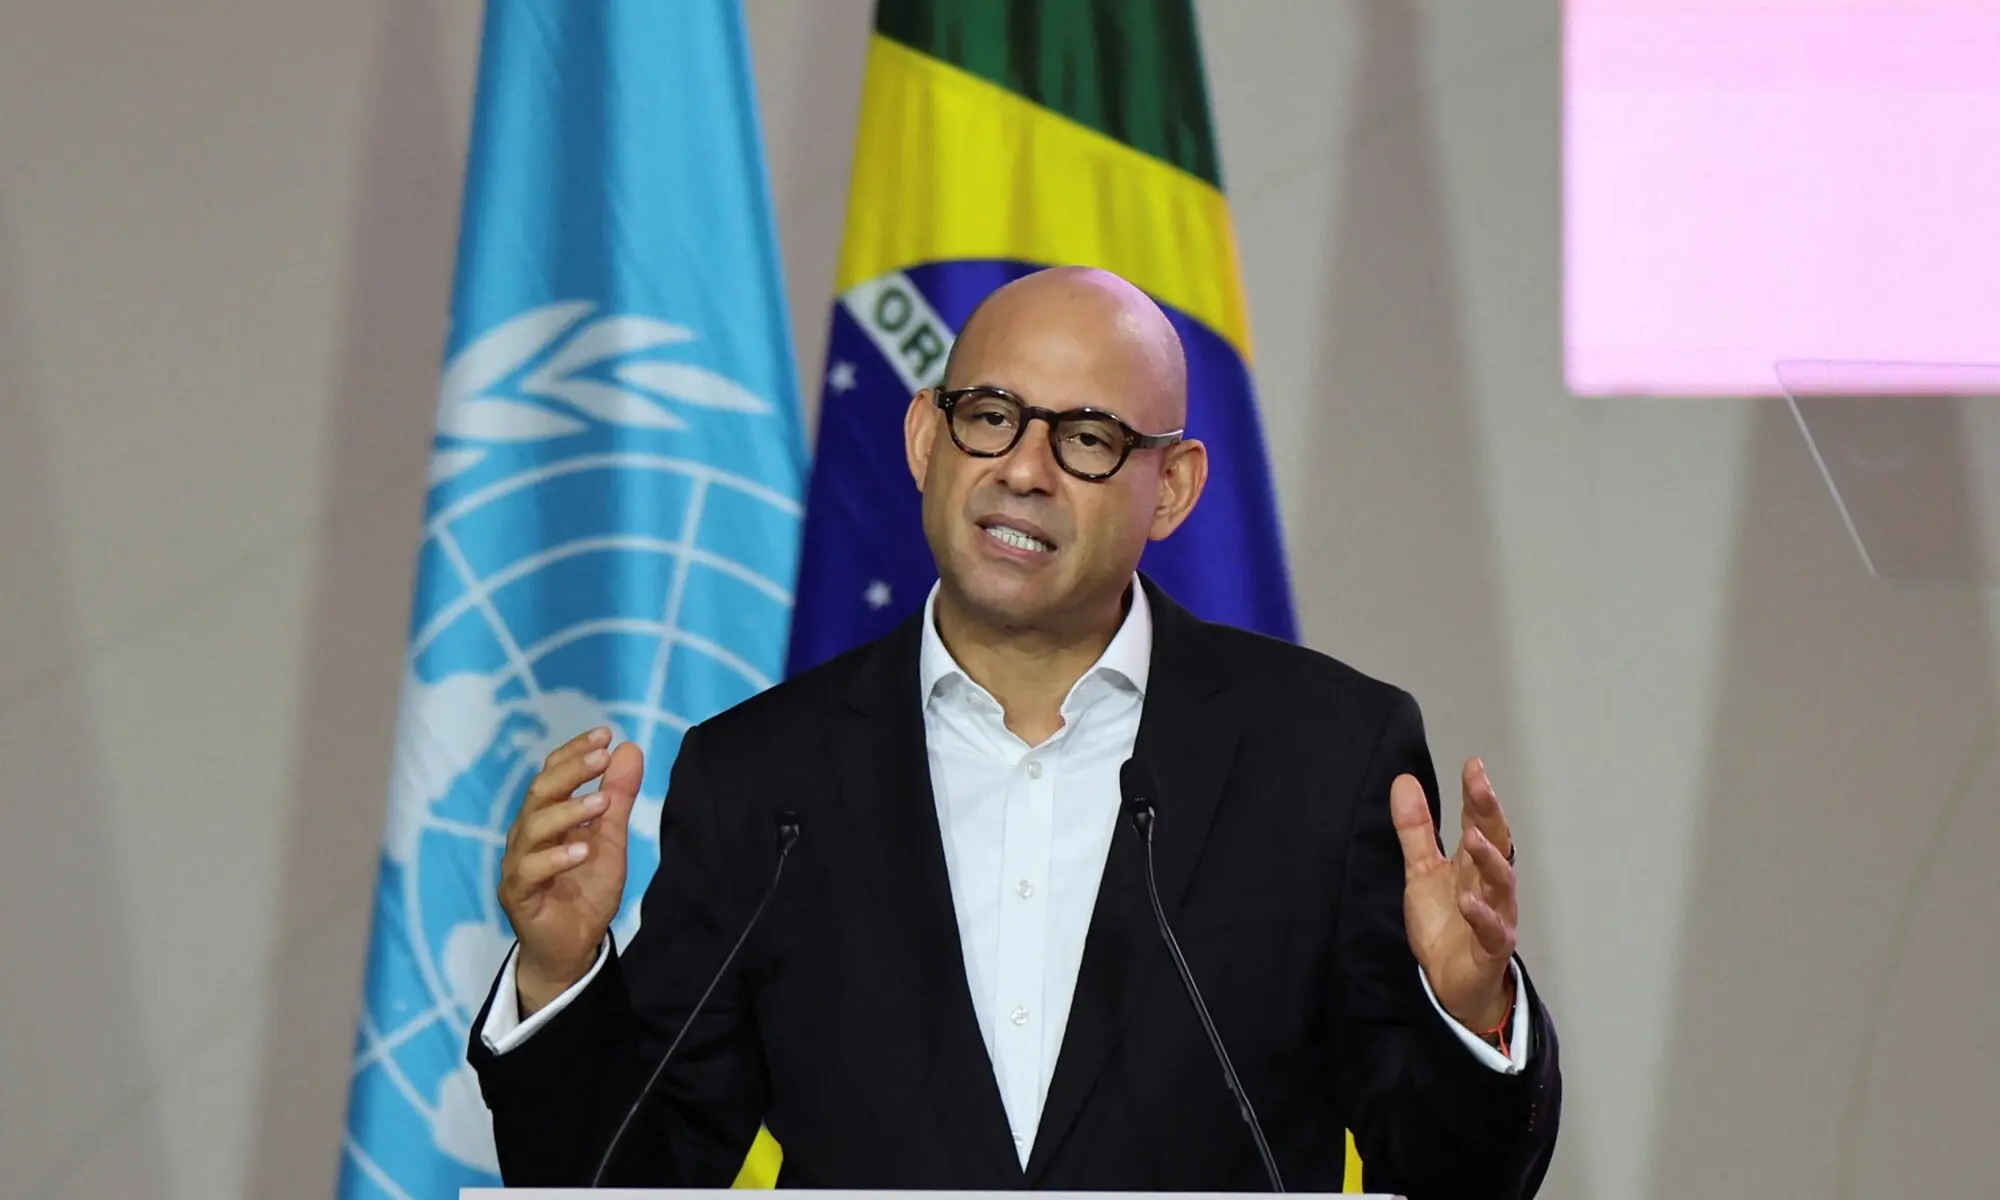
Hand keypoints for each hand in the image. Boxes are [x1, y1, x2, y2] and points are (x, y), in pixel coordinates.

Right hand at [497, 726, 643, 1015]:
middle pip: (540, 793)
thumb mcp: (610, 840)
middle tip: (602, 757)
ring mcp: (518, 865)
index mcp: (545, 817)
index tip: (605, 734)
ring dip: (567, 811)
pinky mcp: (517, 895)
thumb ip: (617, 797)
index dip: (574, 753)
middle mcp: (526, 835)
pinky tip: (581, 849)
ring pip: (532, 827)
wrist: (572, 947)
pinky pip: (528, 871)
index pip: (552, 774)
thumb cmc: (585, 890)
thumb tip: (629, 748)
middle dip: (571, 771)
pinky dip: (555, 858)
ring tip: (600, 802)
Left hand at [1390, 758, 1517, 1032]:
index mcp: (1473, 863)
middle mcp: (1490, 884)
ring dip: (1490, 859)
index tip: (1473, 764)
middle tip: (1480, 786)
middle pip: (1496, 842)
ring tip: (1474, 838)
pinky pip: (1492, 930)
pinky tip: (1469, 901)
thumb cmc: (1445, 923)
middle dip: (1490, 813)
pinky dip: (1482, 915)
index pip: (1479, 821)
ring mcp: (1495, 915)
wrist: (1451, 982)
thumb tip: (1403, 781)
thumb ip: (1415, 829)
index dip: (1477, 794)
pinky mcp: (1491, 948)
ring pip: (1501, 883)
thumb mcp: (1421, 871)